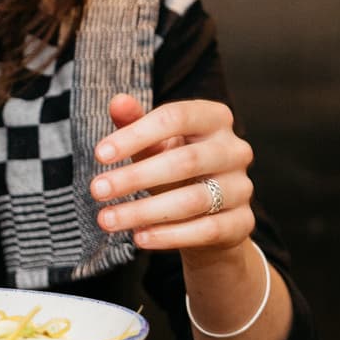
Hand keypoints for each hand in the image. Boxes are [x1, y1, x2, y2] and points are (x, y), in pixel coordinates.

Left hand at [87, 93, 253, 255]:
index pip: (175, 117)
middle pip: (185, 161)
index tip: (99, 155)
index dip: (136, 134)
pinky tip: (139, 237)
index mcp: (215, 118)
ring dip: (144, 211)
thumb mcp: (154, 144)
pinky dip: (169, 235)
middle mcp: (235, 149)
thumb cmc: (175, 168)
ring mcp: (243, 187)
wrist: (209, 214)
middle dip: (135, 177)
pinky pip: (206, 230)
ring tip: (107, 219)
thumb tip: (117, 102)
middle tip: (96, 190)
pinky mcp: (243, 222)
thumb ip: (134, 123)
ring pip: (193, 200)